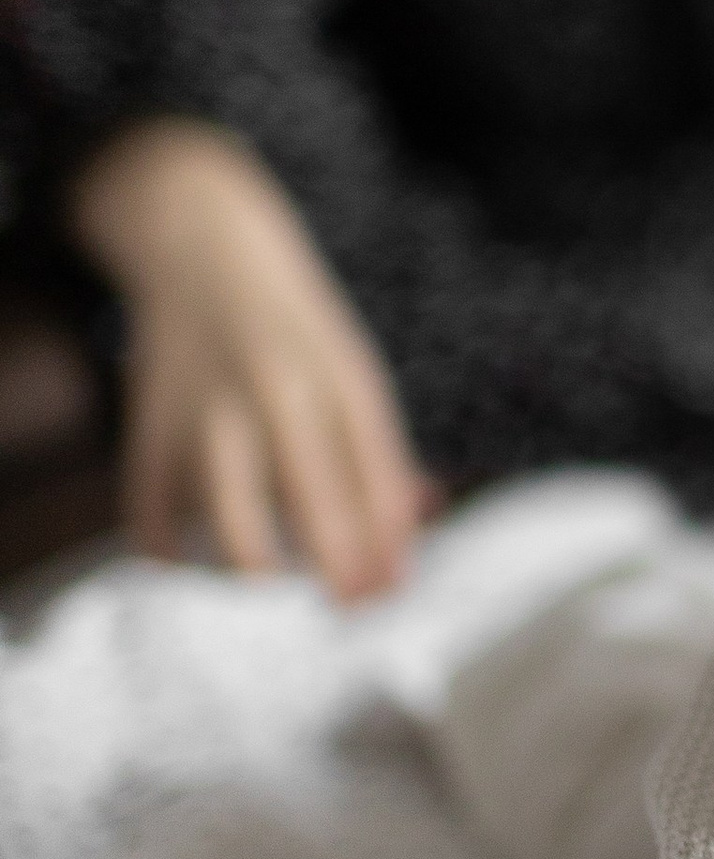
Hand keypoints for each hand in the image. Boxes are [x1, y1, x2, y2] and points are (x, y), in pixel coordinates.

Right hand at [71, 121, 430, 599]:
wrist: (200, 251)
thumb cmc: (293, 329)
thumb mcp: (351, 371)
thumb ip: (382, 451)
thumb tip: (420, 523)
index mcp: (336, 375)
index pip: (374, 471)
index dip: (386, 538)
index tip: (391, 589)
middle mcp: (273, 394)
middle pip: (310, 500)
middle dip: (337, 568)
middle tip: (348, 607)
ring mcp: (206, 415)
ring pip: (232, 523)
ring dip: (261, 572)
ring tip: (276, 587)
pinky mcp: (148, 432)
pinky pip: (155, 521)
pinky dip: (175, 556)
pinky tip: (201, 564)